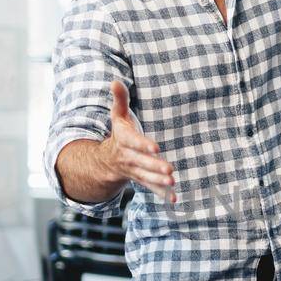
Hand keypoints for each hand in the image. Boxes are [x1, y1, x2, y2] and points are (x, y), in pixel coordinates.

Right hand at [103, 80, 176, 201]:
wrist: (106, 161)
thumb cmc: (119, 133)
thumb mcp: (117, 116)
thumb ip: (120, 99)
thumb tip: (115, 81)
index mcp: (124, 140)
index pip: (133, 142)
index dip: (143, 145)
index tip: (156, 147)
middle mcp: (128, 158)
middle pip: (141, 163)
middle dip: (154, 167)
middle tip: (169, 170)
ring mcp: (135, 171)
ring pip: (146, 177)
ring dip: (158, 182)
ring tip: (172, 182)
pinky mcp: (142, 180)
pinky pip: (151, 189)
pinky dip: (162, 194)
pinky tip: (173, 199)